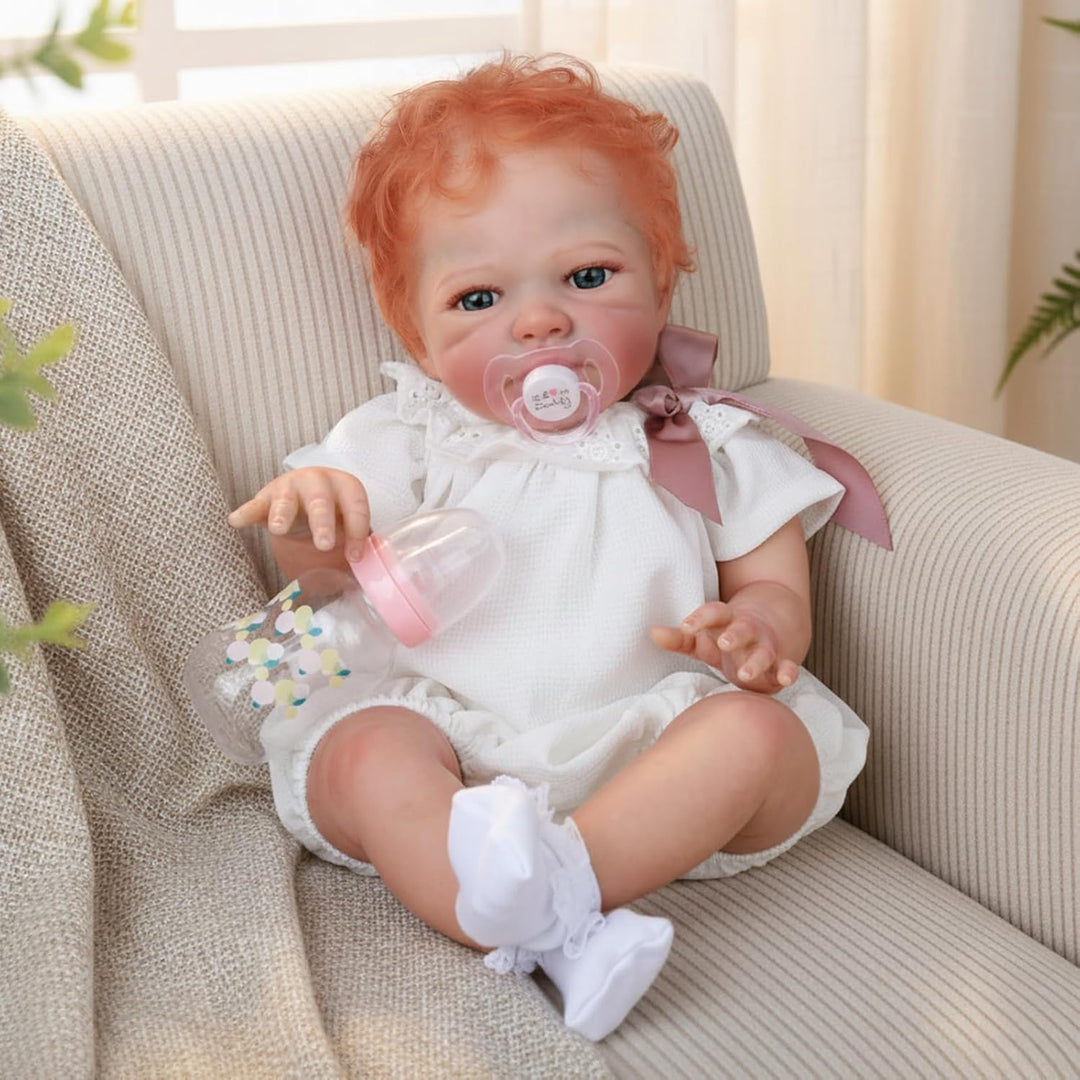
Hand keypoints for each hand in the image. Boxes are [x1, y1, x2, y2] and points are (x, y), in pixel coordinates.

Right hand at [228, 467, 370, 562]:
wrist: (305, 498)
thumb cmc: (333, 517)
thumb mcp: (347, 527)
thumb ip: (356, 547)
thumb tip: (367, 578)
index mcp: (345, 486)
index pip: (355, 506)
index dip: (358, 531)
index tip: (356, 557)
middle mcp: (318, 481)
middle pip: (321, 500)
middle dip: (322, 522)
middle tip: (324, 544)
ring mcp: (290, 487)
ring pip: (286, 499)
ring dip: (283, 514)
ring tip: (278, 529)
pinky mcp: (266, 497)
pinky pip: (255, 505)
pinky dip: (247, 513)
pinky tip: (237, 521)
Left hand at [651, 600, 799, 694]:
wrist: (771, 625)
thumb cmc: (726, 637)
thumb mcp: (703, 637)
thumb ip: (680, 638)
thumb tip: (653, 632)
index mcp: (726, 621)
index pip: (713, 613)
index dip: (700, 618)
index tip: (686, 625)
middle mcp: (748, 630)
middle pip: (742, 629)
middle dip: (734, 635)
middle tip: (723, 642)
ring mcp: (766, 646)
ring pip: (764, 651)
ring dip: (757, 661)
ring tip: (746, 674)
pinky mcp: (781, 663)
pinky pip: (788, 666)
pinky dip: (789, 672)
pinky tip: (787, 679)